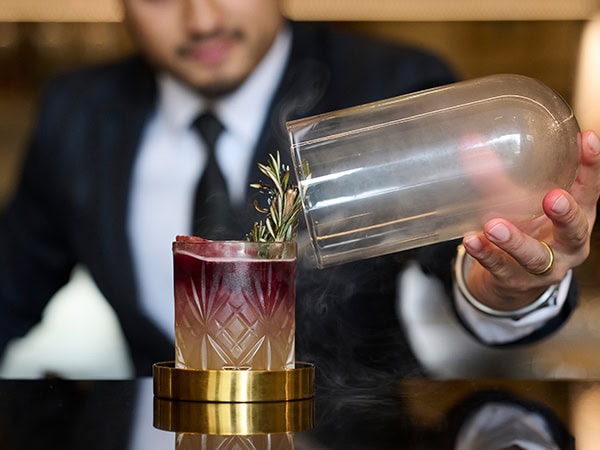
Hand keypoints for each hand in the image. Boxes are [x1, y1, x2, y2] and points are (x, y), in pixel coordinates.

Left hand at [461, 130, 599, 310]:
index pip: (590, 191)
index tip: (588, 139)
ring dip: (515, 241)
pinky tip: (472, 241)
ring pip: (535, 257)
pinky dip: (485, 254)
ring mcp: (543, 268)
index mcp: (578, 219)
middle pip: (575, 231)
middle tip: (553, 198)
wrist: (512, 280)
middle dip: (566, 215)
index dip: (592, 167)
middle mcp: (567, 246)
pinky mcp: (514, 281)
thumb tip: (469, 142)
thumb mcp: (521, 203)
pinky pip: (500, 268)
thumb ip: (500, 176)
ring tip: (493, 226)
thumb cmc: (526, 231)